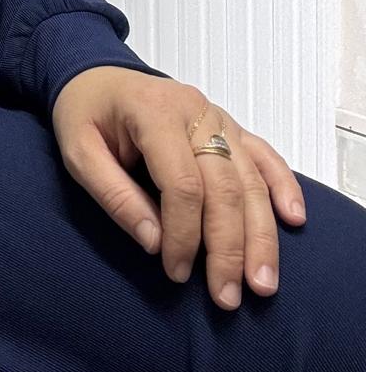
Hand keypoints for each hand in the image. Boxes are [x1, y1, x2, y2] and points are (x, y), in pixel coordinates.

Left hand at [50, 66, 306, 309]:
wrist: (95, 74)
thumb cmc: (84, 113)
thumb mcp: (78, 152)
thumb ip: (113, 195)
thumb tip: (154, 242)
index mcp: (155, 113)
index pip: (182, 183)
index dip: (183, 234)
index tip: (174, 271)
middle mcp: (195, 112)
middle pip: (225, 187)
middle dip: (229, 248)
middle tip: (228, 297)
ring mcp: (217, 117)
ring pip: (251, 179)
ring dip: (260, 234)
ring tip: (262, 282)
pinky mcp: (229, 126)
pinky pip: (265, 155)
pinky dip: (283, 186)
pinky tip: (294, 219)